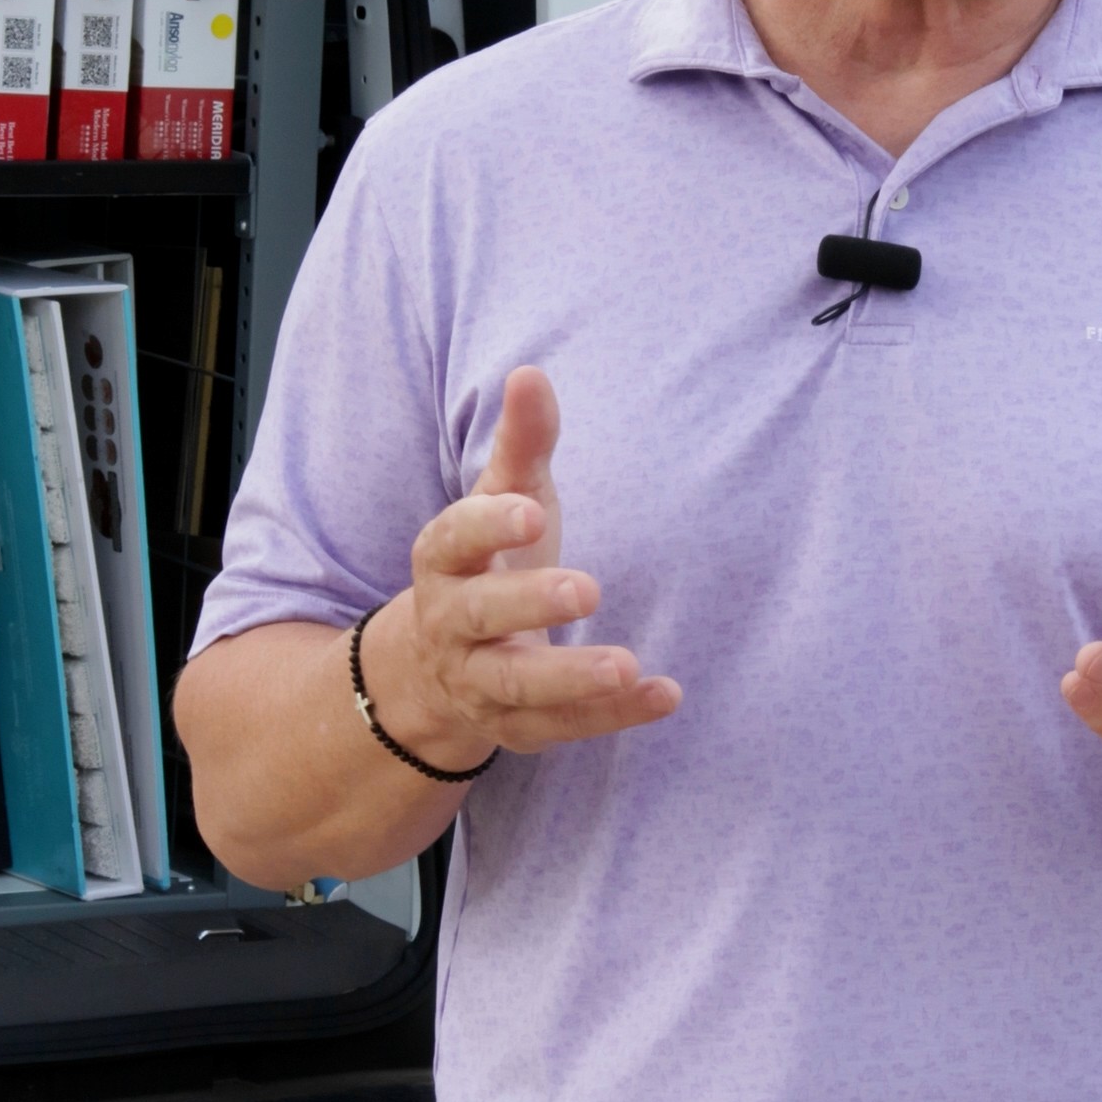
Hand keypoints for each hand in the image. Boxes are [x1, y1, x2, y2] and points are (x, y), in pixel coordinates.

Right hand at [362, 366, 680, 763]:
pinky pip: (561, 728)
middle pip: (479, 615)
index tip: (531, 513)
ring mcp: (478, 682)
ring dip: (571, 678)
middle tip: (588, 589)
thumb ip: (521, 445)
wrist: (437, 671)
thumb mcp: (504, 501)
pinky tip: (664, 694)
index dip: (487, 527)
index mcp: (442, 560)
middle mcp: (450, 624)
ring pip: (516, 686)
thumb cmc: (490, 566)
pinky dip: (612, 717)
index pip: (453, 540)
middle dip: (528, 603)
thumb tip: (531, 372)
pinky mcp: (515, 729)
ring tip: (627, 664)